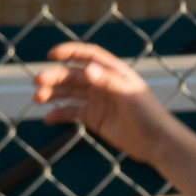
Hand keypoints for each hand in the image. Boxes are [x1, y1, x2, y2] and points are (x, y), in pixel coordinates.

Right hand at [30, 42, 183, 164]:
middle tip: (37, 83)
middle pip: (74, 75)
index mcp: (115, 73)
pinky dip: (59, 114)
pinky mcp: (94, 117)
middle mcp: (104, 84)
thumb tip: (88, 69)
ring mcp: (98, 101)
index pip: (90, 56)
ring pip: (69, 93)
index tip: (51, 54)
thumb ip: (109, 83)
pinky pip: (72, 112)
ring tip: (38, 99)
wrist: (158, 143)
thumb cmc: (150, 115)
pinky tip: (49, 118)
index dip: (71, 52)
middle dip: (54, 77)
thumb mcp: (130, 96)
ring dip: (52, 94)